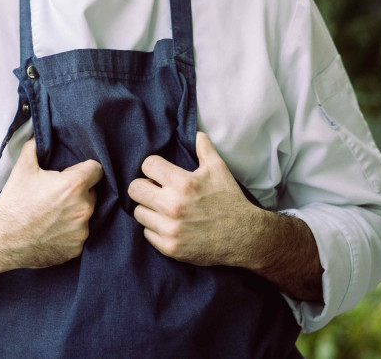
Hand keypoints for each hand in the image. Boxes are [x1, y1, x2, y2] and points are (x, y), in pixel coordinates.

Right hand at [0, 138, 103, 269]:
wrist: (2, 239)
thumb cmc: (14, 202)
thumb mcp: (23, 167)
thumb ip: (36, 145)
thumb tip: (40, 134)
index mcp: (74, 185)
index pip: (97, 169)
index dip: (84, 169)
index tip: (73, 173)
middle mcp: (84, 208)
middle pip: (92, 192)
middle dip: (79, 191)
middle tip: (57, 194)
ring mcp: (82, 230)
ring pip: (87, 214)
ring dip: (75, 211)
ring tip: (53, 213)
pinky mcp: (77, 248)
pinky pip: (80, 234)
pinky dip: (71, 231)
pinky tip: (53, 229)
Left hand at [127, 132, 258, 266]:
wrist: (245, 238)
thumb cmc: (230, 200)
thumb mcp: (219, 169)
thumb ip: (204, 148)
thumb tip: (197, 132)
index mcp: (183, 183)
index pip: (147, 164)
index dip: (154, 167)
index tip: (160, 173)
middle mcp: (173, 205)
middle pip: (134, 188)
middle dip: (144, 186)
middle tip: (156, 190)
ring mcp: (170, 228)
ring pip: (138, 211)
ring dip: (148, 208)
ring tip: (163, 208)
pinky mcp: (169, 248)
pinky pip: (146, 232)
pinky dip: (154, 228)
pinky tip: (168, 224)